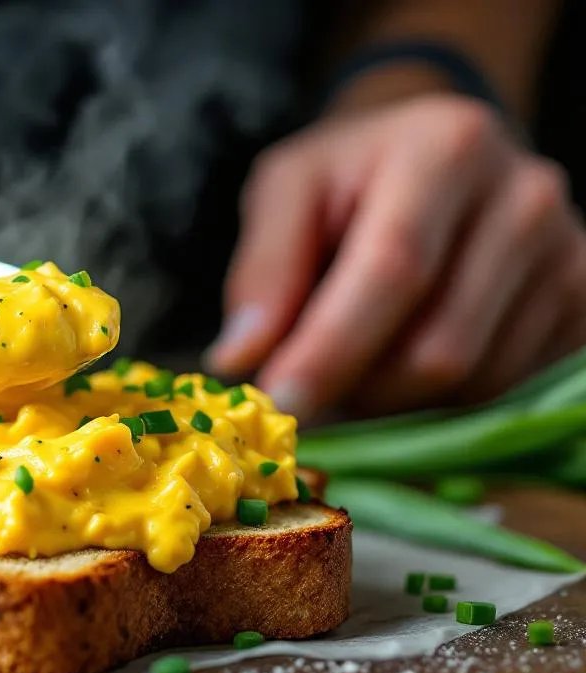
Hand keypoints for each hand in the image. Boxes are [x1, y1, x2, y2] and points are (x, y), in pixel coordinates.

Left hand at [208, 93, 585, 420]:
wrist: (440, 152)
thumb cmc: (352, 176)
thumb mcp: (288, 188)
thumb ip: (262, 268)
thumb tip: (241, 358)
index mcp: (448, 150)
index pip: (394, 270)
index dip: (332, 348)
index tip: (281, 401)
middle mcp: (526, 199)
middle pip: (439, 346)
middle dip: (357, 389)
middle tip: (302, 388)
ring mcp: (568, 255)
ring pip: (472, 382)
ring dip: (394, 400)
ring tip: (354, 359)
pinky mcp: (583, 305)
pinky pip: (503, 392)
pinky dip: (439, 400)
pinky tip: (404, 357)